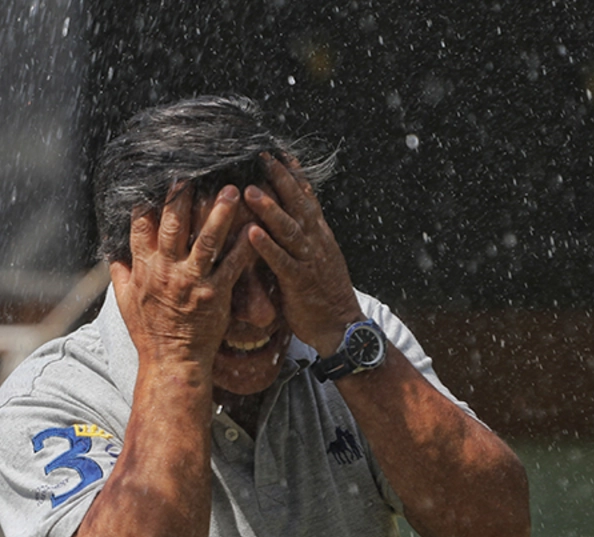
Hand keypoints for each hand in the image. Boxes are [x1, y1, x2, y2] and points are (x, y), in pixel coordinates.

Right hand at [111, 182, 256, 369]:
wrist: (173, 362)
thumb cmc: (150, 333)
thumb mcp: (125, 303)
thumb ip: (119, 275)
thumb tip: (110, 254)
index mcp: (144, 269)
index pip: (141, 226)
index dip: (148, 200)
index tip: (156, 178)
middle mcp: (167, 271)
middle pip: (174, 224)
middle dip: (183, 195)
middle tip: (194, 170)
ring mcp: (192, 282)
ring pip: (207, 240)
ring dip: (220, 212)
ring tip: (231, 189)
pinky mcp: (215, 295)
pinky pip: (232, 266)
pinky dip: (243, 246)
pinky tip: (254, 227)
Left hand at [244, 155, 362, 356]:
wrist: (342, 327)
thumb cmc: (323, 295)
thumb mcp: (316, 260)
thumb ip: (301, 240)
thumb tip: (285, 221)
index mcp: (319, 236)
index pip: (307, 198)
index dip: (294, 175)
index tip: (279, 153)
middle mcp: (316, 242)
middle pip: (298, 204)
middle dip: (280, 179)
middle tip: (262, 157)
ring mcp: (309, 261)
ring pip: (289, 228)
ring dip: (270, 208)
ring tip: (251, 190)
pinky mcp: (300, 281)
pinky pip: (282, 261)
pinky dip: (267, 246)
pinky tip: (252, 232)